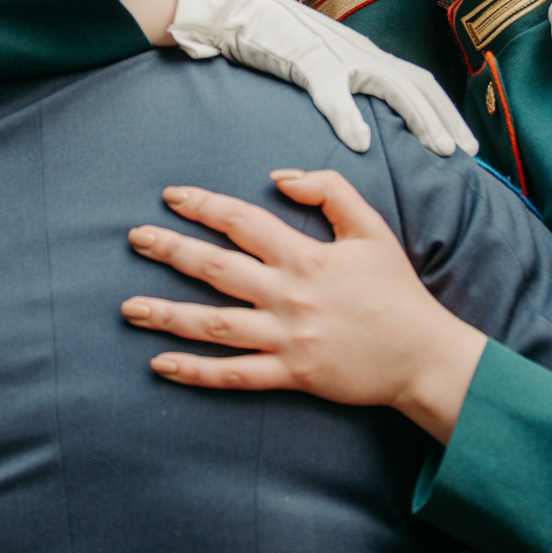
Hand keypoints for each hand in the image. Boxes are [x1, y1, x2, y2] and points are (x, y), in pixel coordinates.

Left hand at [119, 170, 486, 441]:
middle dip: (171, 251)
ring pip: (214, 325)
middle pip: (216, 268)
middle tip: (135, 239)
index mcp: (305, 256)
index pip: (243, 222)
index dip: (204, 206)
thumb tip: (279, 176)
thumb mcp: (371, 229)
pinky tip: (160, 364)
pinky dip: (196, 372)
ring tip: (128, 308)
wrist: (423, 355)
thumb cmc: (397, 291)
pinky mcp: (292, 375)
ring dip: (167, 314)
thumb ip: (330, 192)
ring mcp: (287, 338)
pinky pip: (235, 375)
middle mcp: (289, 295)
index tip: (171, 197)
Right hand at [167, 0, 476, 157]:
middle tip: (469, 153)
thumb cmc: (272, 41)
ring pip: (391, 86)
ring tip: (440, 149)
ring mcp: (335, 52)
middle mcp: (359, 51)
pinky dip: (349, 117)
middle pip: (417, 84)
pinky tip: (361, 143)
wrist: (234, 9)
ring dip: (419, 118)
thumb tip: (361, 121)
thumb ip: (342, 86)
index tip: (463, 143)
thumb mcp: (317, 65)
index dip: (443, 111)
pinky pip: (332, 90)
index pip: (417, 81)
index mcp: (364, 54)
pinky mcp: (305, 56)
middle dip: (447, 119)